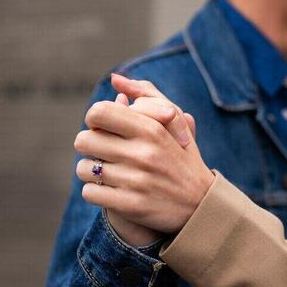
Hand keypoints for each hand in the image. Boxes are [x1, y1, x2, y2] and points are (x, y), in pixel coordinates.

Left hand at [74, 75, 212, 234]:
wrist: (202, 206)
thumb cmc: (183, 157)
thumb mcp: (174, 122)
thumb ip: (147, 94)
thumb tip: (115, 79)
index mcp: (152, 129)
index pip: (98, 112)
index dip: (94, 120)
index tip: (104, 129)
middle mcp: (143, 153)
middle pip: (83, 140)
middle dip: (89, 146)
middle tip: (102, 151)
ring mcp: (137, 181)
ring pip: (83, 168)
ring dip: (91, 170)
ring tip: (107, 172)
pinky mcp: (131, 205)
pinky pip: (90, 193)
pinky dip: (94, 191)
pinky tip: (109, 190)